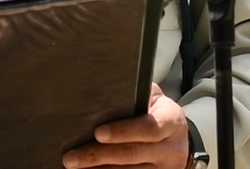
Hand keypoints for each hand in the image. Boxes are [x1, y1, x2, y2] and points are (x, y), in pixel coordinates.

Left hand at [62, 84, 189, 168]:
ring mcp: (164, 168)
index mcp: (171, 121)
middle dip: (99, 155)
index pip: (148, 127)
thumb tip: (103, 89)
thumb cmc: (158, 113)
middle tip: (71, 157)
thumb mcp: (154, 99)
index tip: (98, 133)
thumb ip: (136, 93)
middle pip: (132, 154)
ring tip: (75, 167)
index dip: (123, 131)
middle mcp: (171, 149)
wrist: (178, 140)